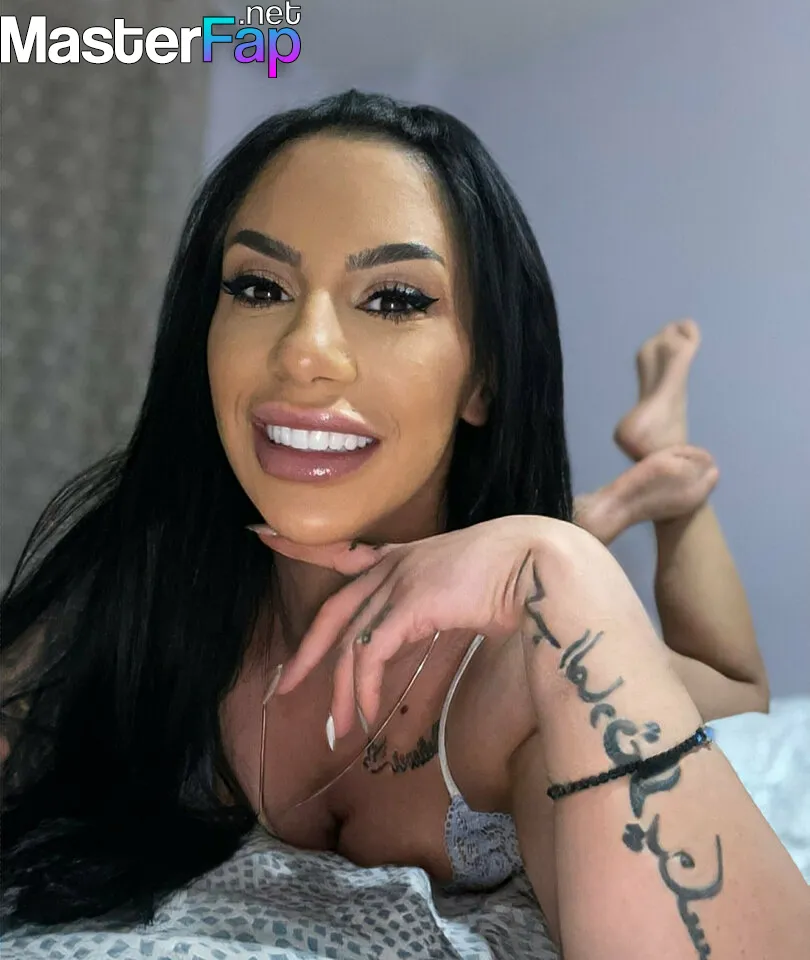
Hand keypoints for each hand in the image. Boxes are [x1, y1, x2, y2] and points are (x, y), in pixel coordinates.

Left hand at [251, 515, 569, 739]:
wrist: (540, 562)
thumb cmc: (515, 575)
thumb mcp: (462, 587)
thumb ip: (433, 605)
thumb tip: (425, 630)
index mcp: (403, 557)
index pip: (341, 554)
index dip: (300, 547)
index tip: (261, 533)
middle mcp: (393, 565)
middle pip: (333, 614)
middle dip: (307, 655)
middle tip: (285, 688)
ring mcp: (398, 581)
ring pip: (349, 644)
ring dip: (342, 693)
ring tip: (339, 730)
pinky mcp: (409, 602)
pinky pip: (370, 655)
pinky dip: (363, 689)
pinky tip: (367, 714)